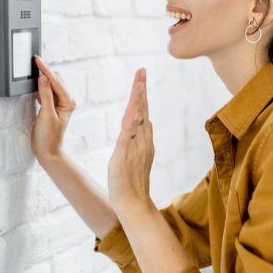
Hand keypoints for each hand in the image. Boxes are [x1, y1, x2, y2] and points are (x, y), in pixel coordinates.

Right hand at [31, 55, 76, 160]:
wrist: (48, 151)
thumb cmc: (49, 137)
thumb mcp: (46, 115)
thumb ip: (45, 95)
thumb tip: (43, 78)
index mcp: (68, 101)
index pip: (56, 80)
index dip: (45, 69)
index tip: (37, 60)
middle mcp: (66, 100)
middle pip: (55, 79)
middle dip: (45, 71)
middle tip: (33, 63)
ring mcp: (60, 103)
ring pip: (51, 84)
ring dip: (42, 79)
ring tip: (32, 72)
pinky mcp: (52, 107)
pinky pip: (47, 92)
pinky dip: (40, 87)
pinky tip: (34, 87)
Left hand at [108, 67, 154, 212]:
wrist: (133, 202)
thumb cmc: (132, 181)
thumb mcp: (138, 154)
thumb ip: (143, 137)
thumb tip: (148, 120)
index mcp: (144, 139)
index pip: (143, 111)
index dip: (142, 94)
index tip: (141, 77)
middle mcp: (142, 139)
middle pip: (142, 109)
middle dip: (141, 89)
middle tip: (142, 70)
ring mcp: (135, 146)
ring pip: (137, 117)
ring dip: (138, 98)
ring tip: (139, 81)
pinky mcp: (124, 154)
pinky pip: (128, 134)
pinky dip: (131, 120)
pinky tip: (132, 109)